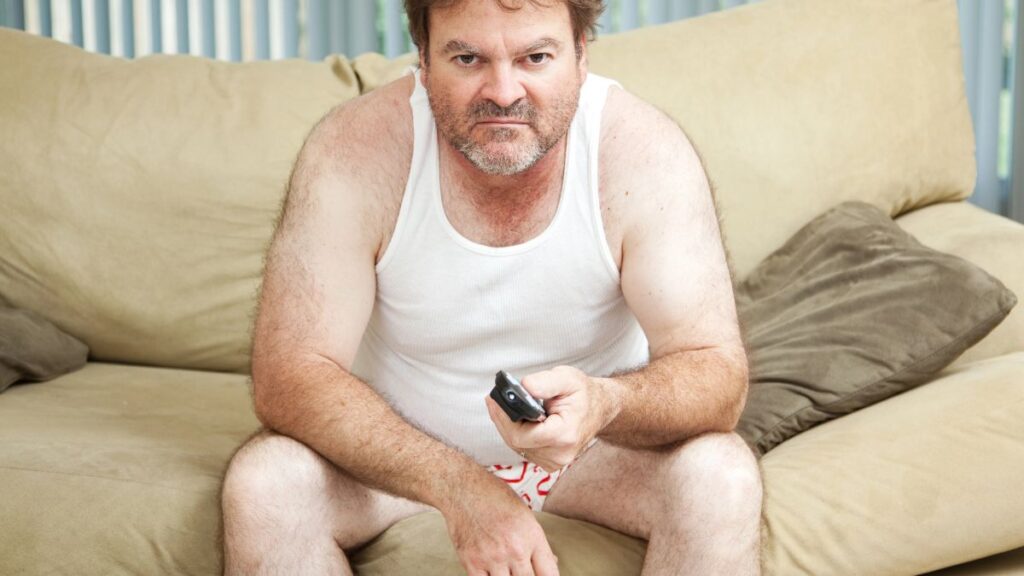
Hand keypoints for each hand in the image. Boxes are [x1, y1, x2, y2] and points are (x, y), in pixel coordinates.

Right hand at [443, 479, 559, 575]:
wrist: (462, 489)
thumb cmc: (495, 497)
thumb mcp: (525, 514)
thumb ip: (537, 541)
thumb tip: (551, 562)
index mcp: (532, 535)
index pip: (550, 574)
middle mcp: (515, 548)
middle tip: (519, 568)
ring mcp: (493, 557)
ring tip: (505, 568)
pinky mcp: (472, 562)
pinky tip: (491, 571)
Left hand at [486, 365, 615, 471]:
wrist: (599, 408)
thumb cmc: (583, 393)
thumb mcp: (567, 378)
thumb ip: (545, 382)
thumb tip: (523, 387)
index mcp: (564, 435)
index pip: (521, 435)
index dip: (504, 417)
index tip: (494, 399)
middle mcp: (560, 454)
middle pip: (516, 442)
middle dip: (502, 420)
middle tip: (493, 399)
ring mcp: (555, 462)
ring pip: (517, 447)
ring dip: (507, 427)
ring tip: (502, 405)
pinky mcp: (550, 463)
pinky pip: (524, 449)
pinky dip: (516, 434)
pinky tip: (515, 419)